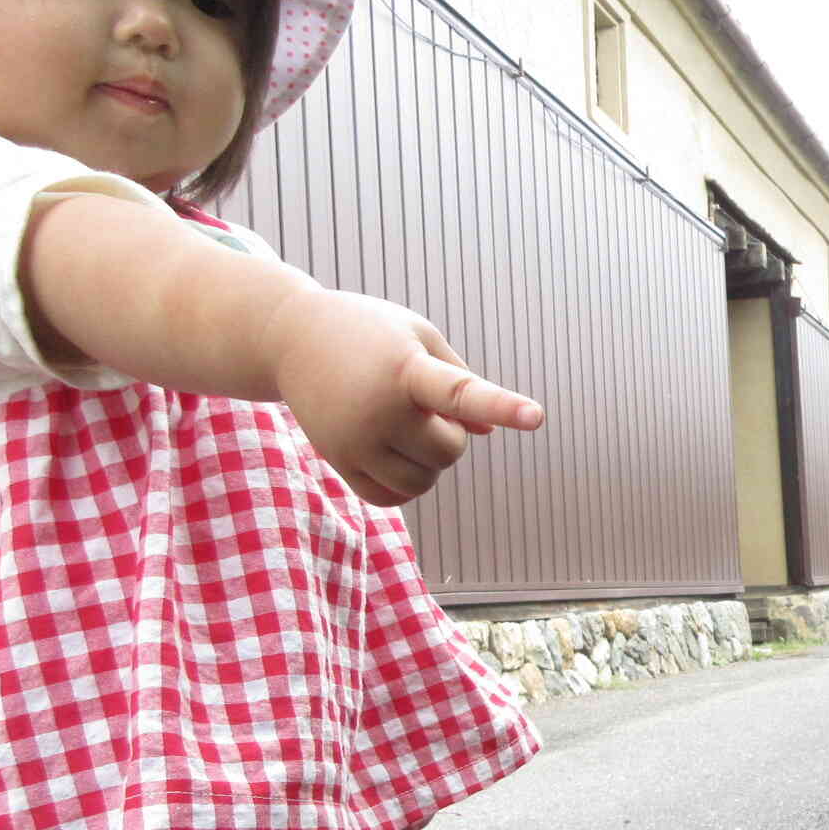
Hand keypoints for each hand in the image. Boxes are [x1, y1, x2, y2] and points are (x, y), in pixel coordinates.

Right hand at [265, 289, 543, 505]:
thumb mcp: (419, 336)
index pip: (460, 393)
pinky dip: (405, 484)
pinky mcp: (338, 461)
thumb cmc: (370, 332)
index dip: (501, 406)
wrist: (291, 338)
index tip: (537, 416)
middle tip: (423, 406)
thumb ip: (460, 379)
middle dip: (448, 434)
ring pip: (423, 482)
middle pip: (449, 452)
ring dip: (428, 461)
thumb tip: (487, 432)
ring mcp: (354, 441)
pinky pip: (391, 498)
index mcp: (406, 370)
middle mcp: (378, 410)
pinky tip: (394, 452)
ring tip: (406, 424)